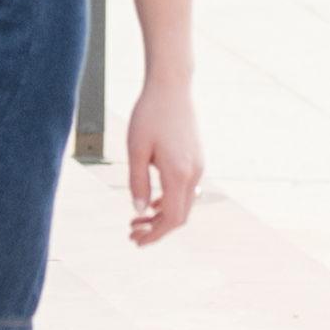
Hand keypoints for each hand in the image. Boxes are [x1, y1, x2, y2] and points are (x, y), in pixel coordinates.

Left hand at [118, 76, 206, 245]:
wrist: (172, 87)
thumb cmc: (149, 115)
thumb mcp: (136, 149)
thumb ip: (138, 182)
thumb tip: (139, 211)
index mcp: (178, 173)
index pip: (172, 218)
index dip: (155, 234)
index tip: (136, 241)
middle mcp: (194, 173)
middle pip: (180, 215)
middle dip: (157, 228)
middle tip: (132, 234)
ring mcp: (198, 166)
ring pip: (184, 203)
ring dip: (162, 215)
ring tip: (138, 220)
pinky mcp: (196, 159)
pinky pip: (185, 189)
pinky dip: (170, 200)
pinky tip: (152, 201)